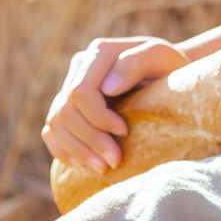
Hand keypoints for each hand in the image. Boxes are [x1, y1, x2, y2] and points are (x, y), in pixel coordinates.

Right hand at [42, 36, 186, 171]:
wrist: (167, 75)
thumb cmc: (169, 67)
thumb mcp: (161, 58)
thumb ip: (136, 63)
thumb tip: (107, 88)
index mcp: (99, 53)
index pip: (80, 93)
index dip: (98, 118)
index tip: (124, 131)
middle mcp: (80, 67)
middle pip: (65, 112)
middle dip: (89, 140)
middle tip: (115, 161)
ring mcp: (70, 87)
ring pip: (55, 124)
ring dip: (77, 151)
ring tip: (103, 168)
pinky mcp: (68, 107)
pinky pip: (51, 132)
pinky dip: (63, 150)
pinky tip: (84, 164)